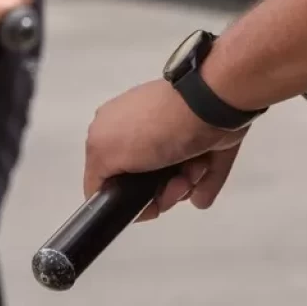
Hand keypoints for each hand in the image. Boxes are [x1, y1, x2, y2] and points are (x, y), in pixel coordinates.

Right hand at [84, 79, 251, 221]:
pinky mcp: (207, 143)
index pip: (112, 175)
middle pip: (145, 183)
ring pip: (175, 182)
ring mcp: (177, 137)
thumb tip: (101, 194)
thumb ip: (95, 178)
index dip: (123, 195)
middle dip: (161, 192)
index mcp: (114, 128)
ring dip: (185, 185)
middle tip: (175, 182)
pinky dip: (204, 184)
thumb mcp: (104, 151)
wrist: (211, 106)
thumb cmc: (155, 126)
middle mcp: (143, 131)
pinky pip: (203, 176)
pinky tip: (203, 181)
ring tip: (194, 170)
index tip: (140, 199)